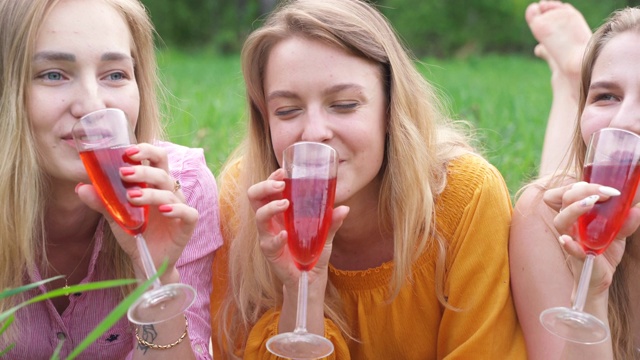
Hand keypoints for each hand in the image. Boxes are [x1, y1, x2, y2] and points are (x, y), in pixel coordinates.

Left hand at [76, 143, 197, 278]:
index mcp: (154, 184)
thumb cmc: (135, 233)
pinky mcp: (187, 224)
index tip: (127, 152)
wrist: (146, 260)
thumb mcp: (116, 216)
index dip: (146, 151)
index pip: (156, 158)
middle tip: (124, 173)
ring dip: (150, 193)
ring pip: (170, 192)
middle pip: (163, 171)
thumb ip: (102, 201)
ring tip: (132, 197)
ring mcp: (180, 206)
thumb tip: (80, 187)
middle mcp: (168, 192)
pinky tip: (163, 210)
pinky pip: (188, 213)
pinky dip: (177, 209)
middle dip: (144, 169)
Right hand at [248, 169, 348, 290]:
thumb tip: (344, 208)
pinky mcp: (271, 252)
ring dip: (270, 207)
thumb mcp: (325, 233)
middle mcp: (271, 221)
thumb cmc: (314, 250)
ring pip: (258, 217)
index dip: (271, 178)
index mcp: (280, 211)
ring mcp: (268, 236)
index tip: (283, 172)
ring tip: (285, 203)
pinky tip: (285, 235)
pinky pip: (269, 243)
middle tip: (280, 185)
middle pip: (255, 197)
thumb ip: (332, 221)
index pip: (268, 189)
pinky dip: (277, 238)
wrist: (310, 277)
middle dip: (264, 187)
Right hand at [543, 181, 639, 295]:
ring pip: (560, 220)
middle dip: (583, 190)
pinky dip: (568, 243)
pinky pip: (569, 247)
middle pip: (563, 199)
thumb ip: (625, 220)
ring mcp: (572, 238)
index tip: (608, 187)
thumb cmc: (605, 251)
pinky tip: (568, 240)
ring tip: (591, 203)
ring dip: (574, 209)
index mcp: (578, 214)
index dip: (583, 184)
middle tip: (606, 193)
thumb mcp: (619, 233)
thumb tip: (635, 209)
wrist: (601, 278)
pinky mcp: (577, 255)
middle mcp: (571, 224)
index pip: (569, 191)